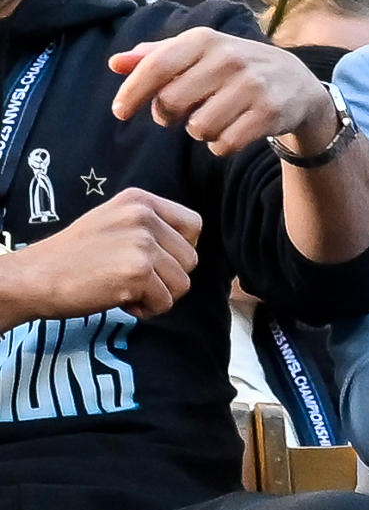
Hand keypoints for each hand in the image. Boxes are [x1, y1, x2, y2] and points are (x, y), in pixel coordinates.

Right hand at [0, 188, 200, 323]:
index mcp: (140, 200)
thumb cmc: (70, 257)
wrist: (33, 277)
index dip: (180, 250)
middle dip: (167, 278)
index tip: (156, 262)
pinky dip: (145, 309)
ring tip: (126, 291)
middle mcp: (145, 217)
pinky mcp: (138, 272)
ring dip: (157, 296)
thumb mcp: (112, 222)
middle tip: (134, 282)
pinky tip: (120, 301)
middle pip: (190, 259)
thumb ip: (148, 227)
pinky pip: (165, 302)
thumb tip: (186, 249)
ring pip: (182, 283)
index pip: (194, 225)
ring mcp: (142, 244)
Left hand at [109, 28, 335, 157]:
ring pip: (197, 127)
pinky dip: (221, 145)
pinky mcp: (269, 113)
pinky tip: (233, 130)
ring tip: (215, 118)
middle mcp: (230, 58)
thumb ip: (156, 57)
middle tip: (182, 112)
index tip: (119, 112)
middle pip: (171, 102)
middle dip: (168, 115)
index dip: (132, 92)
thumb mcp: (200, 53)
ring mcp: (252, 85)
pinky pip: (223, 144)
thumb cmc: (234, 68)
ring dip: (199, 131)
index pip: (157, 65)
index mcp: (207, 39)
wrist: (298, 82)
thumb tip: (115, 63)